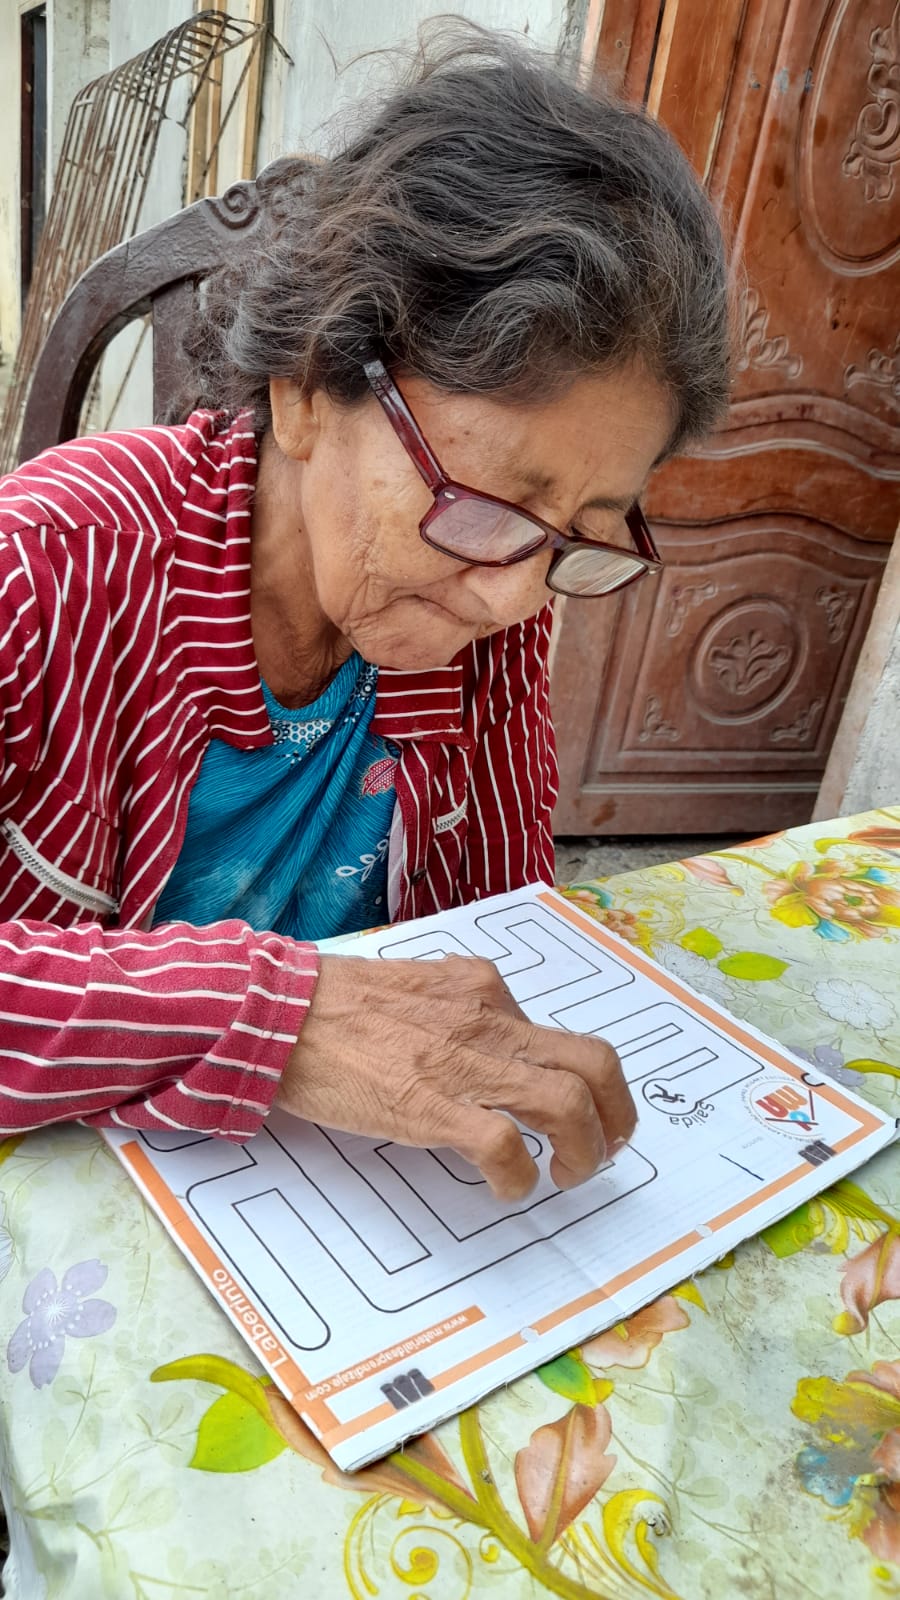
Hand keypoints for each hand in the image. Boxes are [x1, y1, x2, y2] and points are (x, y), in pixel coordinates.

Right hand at [275, 955, 635, 1200]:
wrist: (275, 1011)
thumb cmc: (331, 1003)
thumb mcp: (416, 986)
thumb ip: (460, 1011)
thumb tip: (491, 1050)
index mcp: (482, 988)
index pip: (559, 1033)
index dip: (585, 1081)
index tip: (584, 1111)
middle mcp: (487, 1018)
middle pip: (592, 1063)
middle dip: (615, 1115)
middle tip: (607, 1148)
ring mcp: (462, 1061)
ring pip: (566, 1103)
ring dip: (584, 1151)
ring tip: (568, 1176)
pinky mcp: (429, 1103)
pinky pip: (504, 1146)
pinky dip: (518, 1176)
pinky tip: (507, 1187)